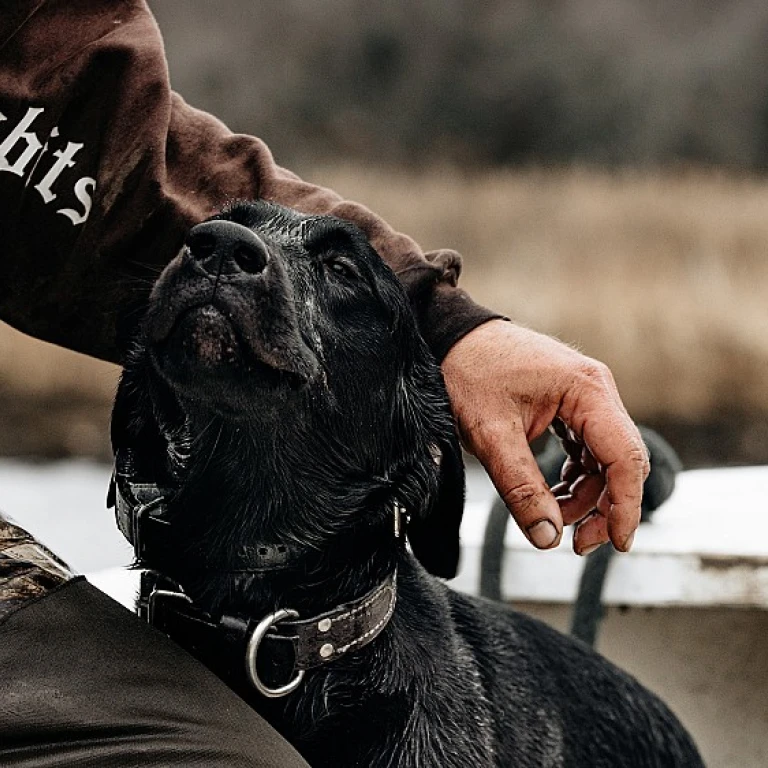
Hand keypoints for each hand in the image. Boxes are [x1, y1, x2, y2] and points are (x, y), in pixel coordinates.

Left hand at [441, 320, 648, 553]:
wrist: (449, 338)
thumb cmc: (468, 371)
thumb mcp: (490, 434)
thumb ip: (520, 487)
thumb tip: (547, 537)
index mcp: (587, 390)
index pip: (625, 457)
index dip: (626, 505)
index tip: (617, 542)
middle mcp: (595, 390)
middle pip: (621, 460)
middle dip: (605, 506)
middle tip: (578, 543)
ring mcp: (584, 397)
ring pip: (603, 459)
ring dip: (586, 495)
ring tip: (552, 518)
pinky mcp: (568, 405)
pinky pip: (585, 449)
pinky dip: (573, 478)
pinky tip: (551, 495)